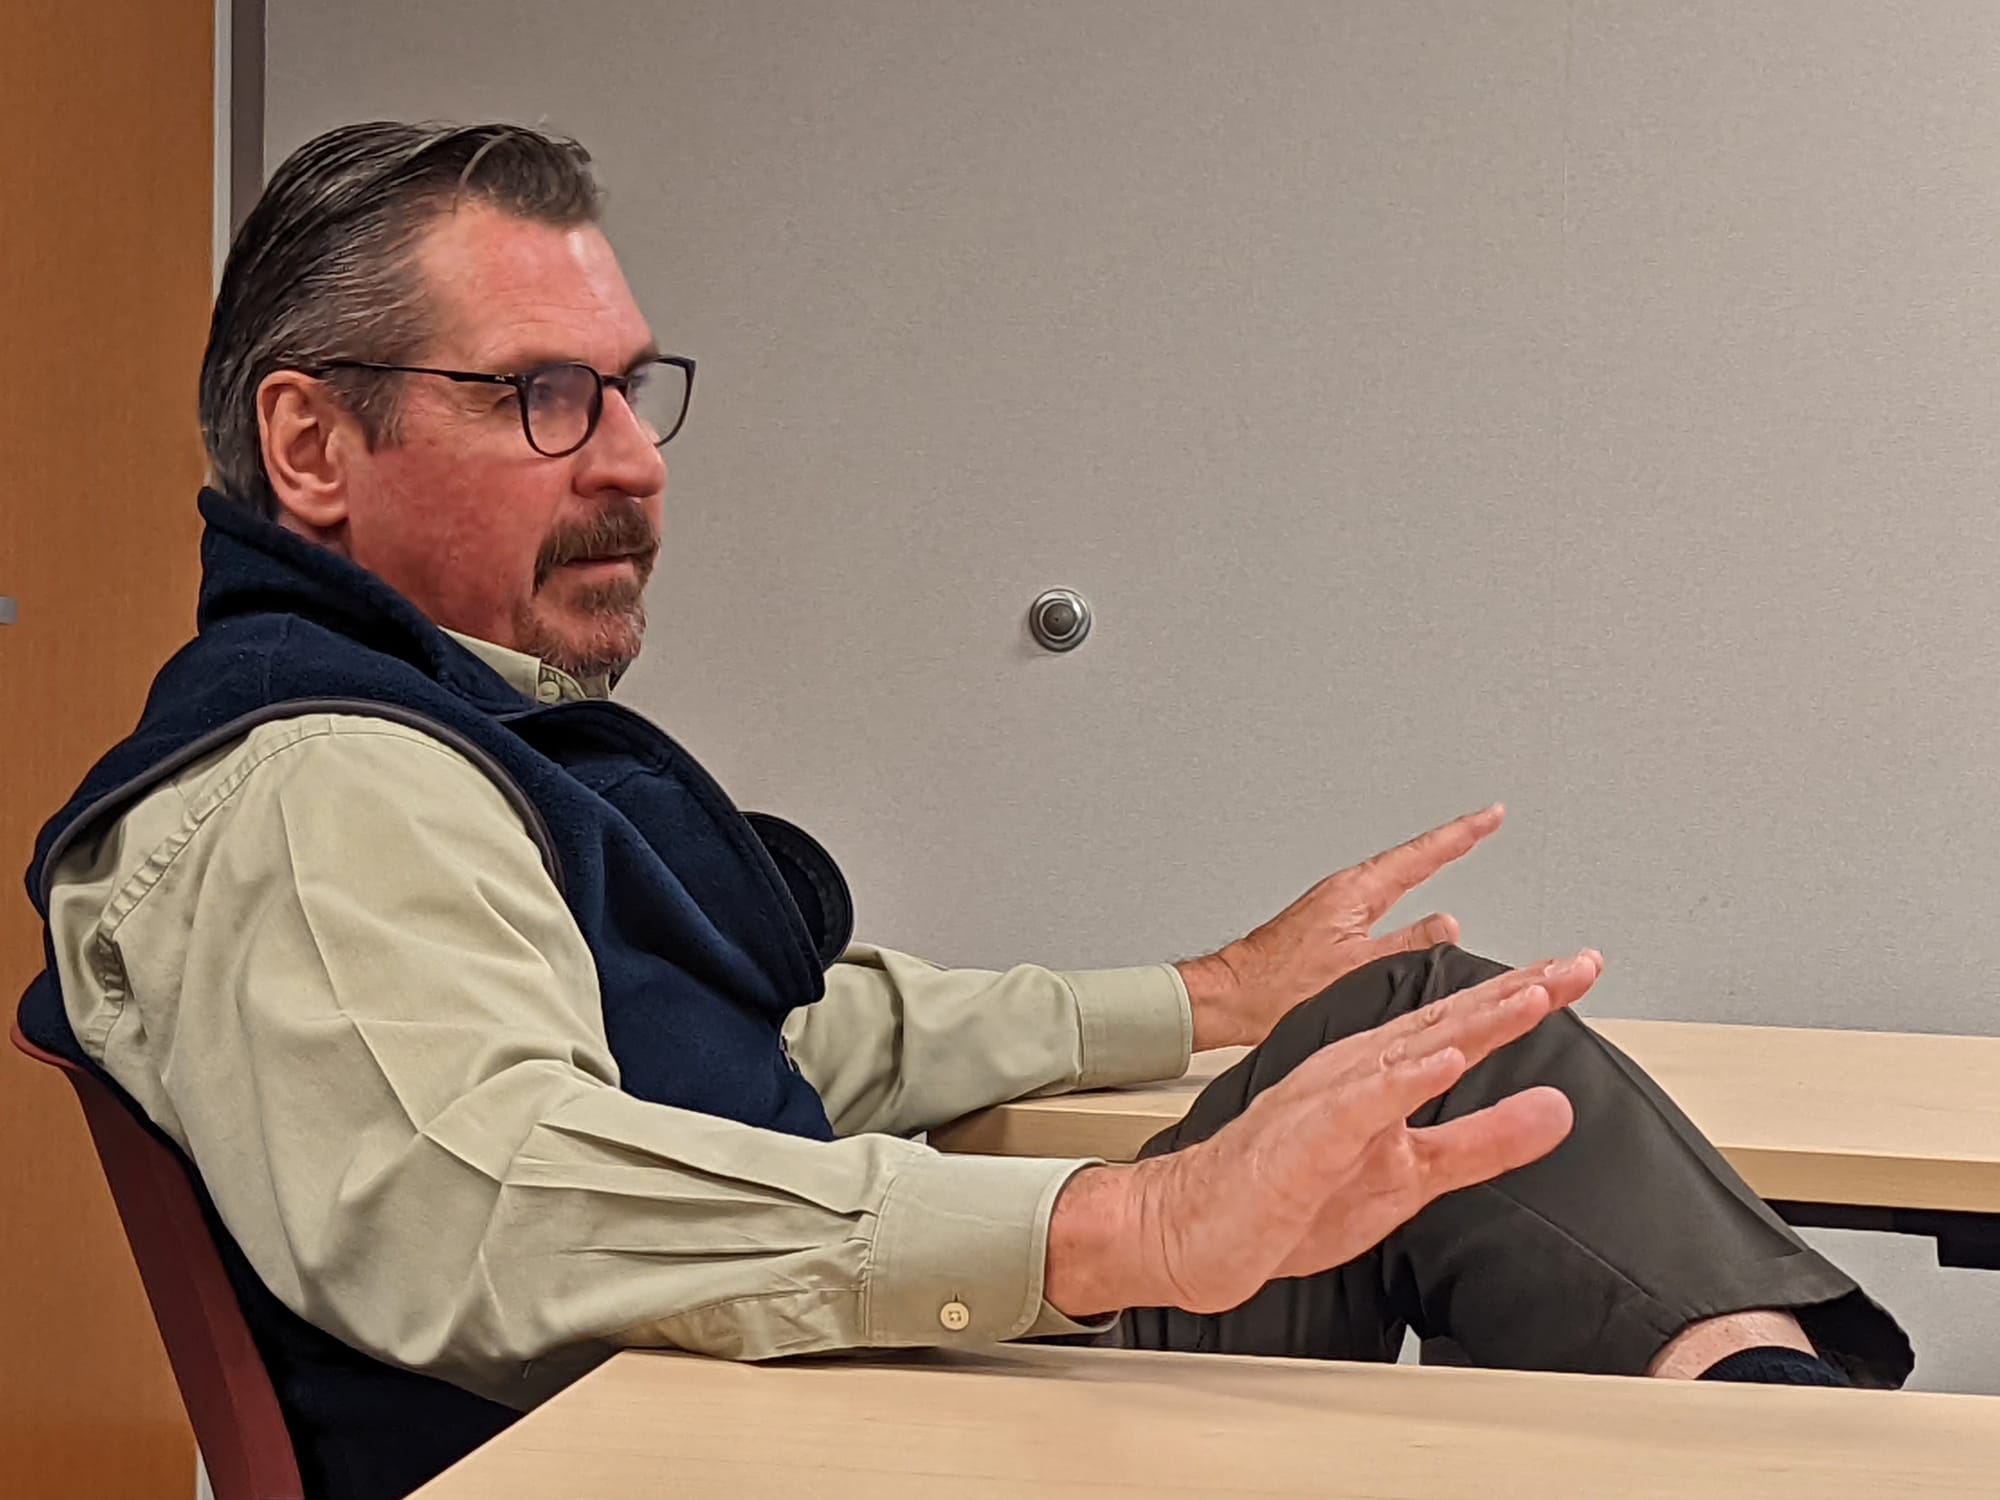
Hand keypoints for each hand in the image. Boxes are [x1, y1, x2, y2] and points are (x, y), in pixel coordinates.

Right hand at [1045, 950, 1598, 1319]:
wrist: (1198, 1224)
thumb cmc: (1291, 1197)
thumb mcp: (1414, 1175)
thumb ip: (1485, 1141)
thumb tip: (1558, 1112)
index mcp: (1381, 1073)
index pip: (1466, 1025)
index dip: (1528, 997)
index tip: (1581, 971)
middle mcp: (1358, 1068)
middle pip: (1451, 1019)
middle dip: (1521, 989)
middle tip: (1582, 962)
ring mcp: (1332, 1096)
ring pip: (1414, 1046)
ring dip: (1474, 1018)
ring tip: (1532, 994)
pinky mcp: (1310, 1134)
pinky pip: (1361, 1101)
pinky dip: (1403, 1078)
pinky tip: (1443, 1059)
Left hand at [1176, 805, 1504, 1049]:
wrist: (1231, 997)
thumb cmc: (1277, 988)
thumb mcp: (1357, 970)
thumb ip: (1407, 946)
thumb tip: (1447, 925)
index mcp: (1355, 893)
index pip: (1420, 855)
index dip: (1461, 835)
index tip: (1490, 816)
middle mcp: (1343, 892)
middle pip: (1408, 858)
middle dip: (1448, 842)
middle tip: (1482, 825)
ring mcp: (1332, 906)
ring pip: (1390, 878)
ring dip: (1424, 864)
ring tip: (1454, 851)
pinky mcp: (1324, 924)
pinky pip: (1377, 900)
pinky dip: (1401, 891)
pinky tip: (1404, 903)